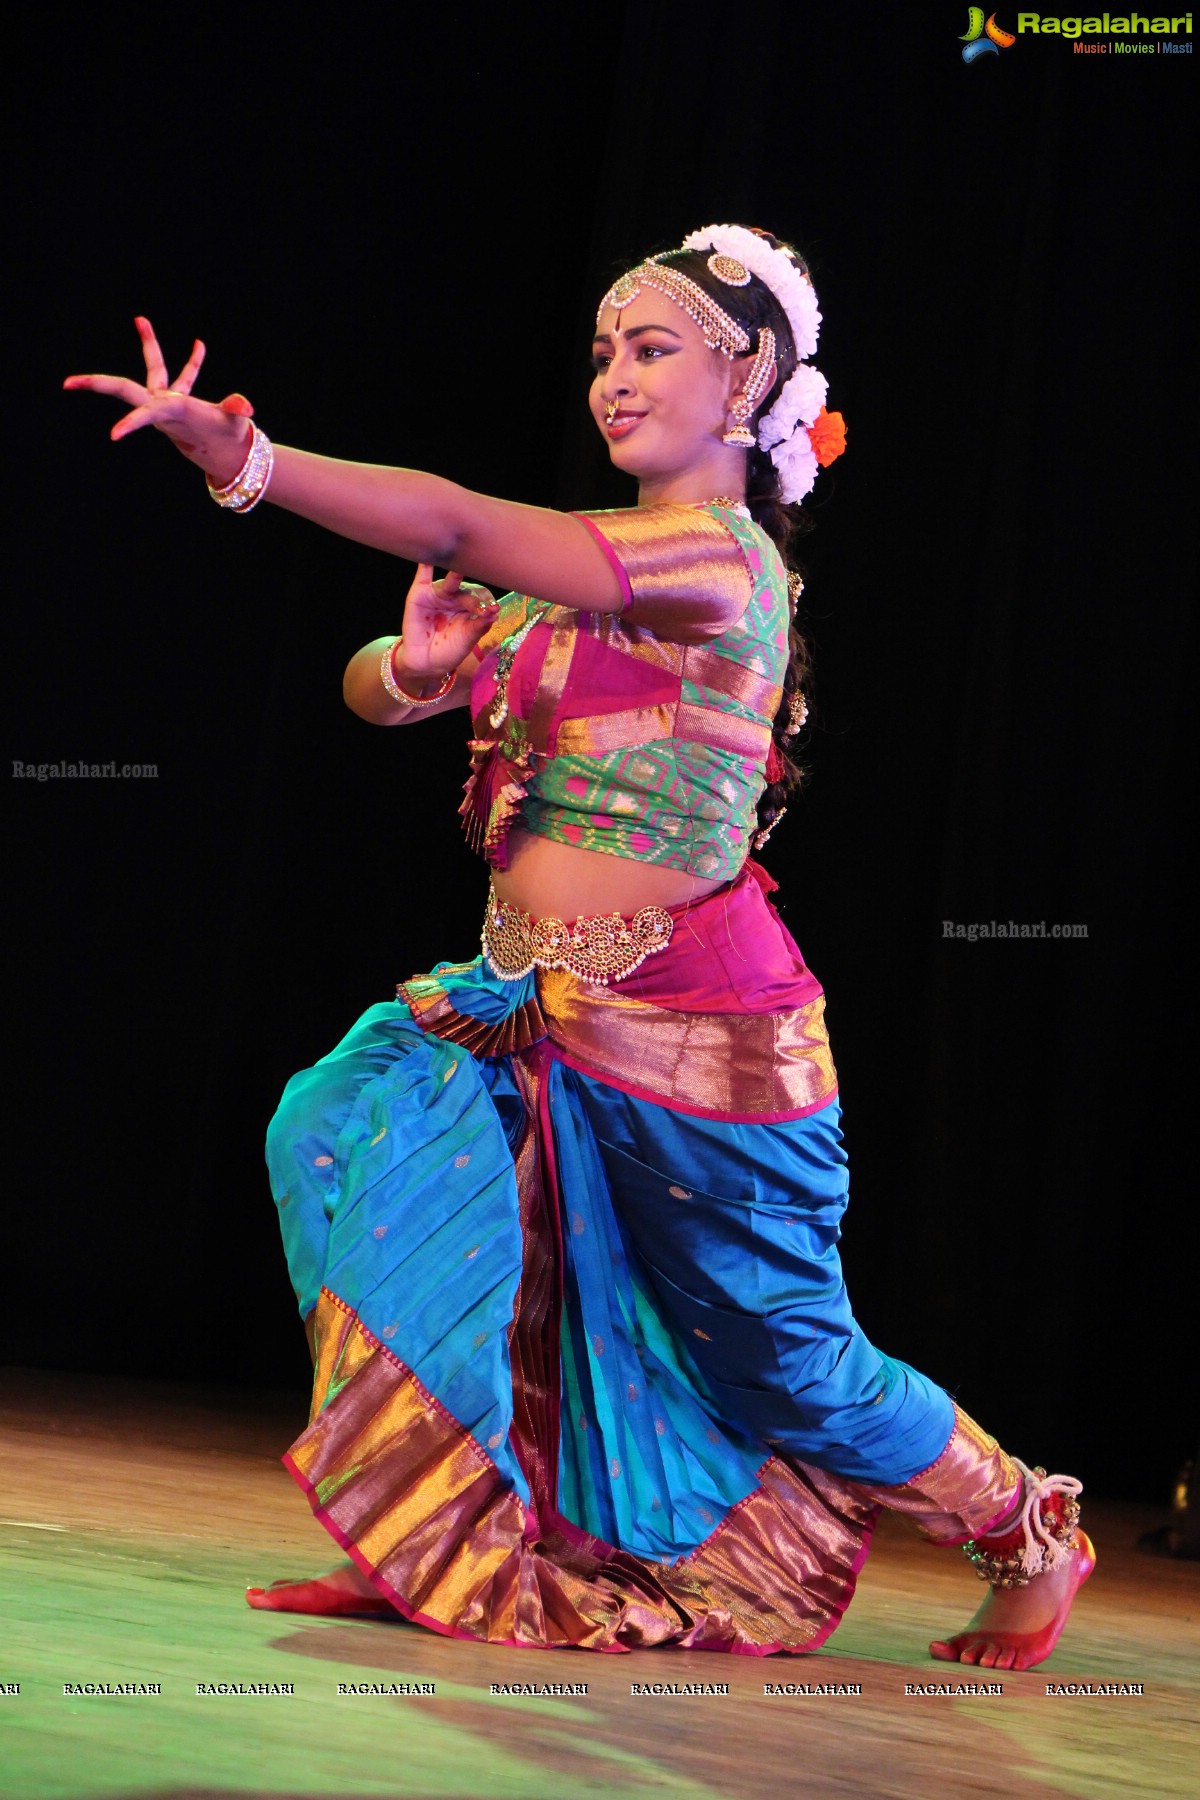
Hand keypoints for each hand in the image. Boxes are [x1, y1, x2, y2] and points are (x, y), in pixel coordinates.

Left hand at [64, 316, 254, 486]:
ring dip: (150, 343)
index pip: (146, 412)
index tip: (113, 436)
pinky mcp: (178, 399)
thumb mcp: (233, 426)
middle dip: (97, 384)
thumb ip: (236, 411)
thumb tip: (244, 406)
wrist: (227, 455)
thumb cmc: (228, 441)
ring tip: (141, 319)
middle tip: (66, 383)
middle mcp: (162, 406)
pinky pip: (183, 375)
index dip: (131, 422)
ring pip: (154, 368)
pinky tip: (199, 344)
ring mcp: (168, 401)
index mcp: (171, 413)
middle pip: (123, 389)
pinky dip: (193, 362)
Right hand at [396, 564, 500, 677]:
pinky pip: (423, 576)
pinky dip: (425, 564)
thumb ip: (479, 626)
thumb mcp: (468, 639)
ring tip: (460, 572)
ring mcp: (438, 593)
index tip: (493, 611)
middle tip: (483, 608)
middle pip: (468, 590)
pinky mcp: (420, 594)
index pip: (481, 597)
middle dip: (476, 598)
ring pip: (450, 582)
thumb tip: (493, 613)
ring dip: (456, 576)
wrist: (427, 662)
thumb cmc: (450, 649)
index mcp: (470, 605)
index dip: (487, 602)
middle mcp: (456, 596)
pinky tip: (428, 557)